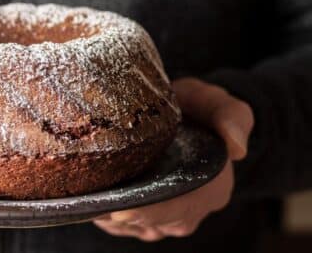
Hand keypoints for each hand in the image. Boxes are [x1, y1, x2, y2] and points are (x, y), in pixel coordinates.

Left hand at [94, 77, 253, 240]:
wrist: (188, 115)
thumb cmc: (200, 108)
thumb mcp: (216, 102)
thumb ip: (231, 116)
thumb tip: (238, 148)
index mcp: (213, 187)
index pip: (179, 209)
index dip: (148, 211)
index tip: (120, 208)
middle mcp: (192, 208)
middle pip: (153, 222)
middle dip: (123, 214)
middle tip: (94, 202)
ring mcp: (171, 215)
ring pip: (136, 227)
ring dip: (112, 216)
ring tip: (91, 198)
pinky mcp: (150, 216)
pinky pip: (126, 227)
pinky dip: (108, 216)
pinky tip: (95, 200)